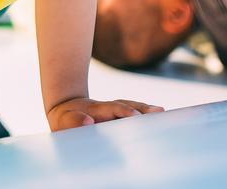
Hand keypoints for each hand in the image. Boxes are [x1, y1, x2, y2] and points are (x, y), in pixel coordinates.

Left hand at [46, 97, 162, 131]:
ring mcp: (115, 113)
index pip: (112, 108)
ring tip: (162, 113)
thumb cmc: (65, 120)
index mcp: (97, 109)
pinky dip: (146, 117)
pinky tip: (160, 119)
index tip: (135, 115)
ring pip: (134, 109)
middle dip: (143, 109)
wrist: (66, 109)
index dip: (123, 111)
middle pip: (128, 106)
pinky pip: (135, 116)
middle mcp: (109, 108)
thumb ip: (73, 121)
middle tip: (159, 112)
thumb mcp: (63, 121)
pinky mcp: (120, 119)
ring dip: (147, 112)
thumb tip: (88, 121)